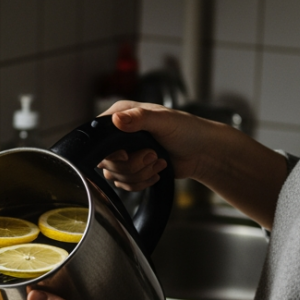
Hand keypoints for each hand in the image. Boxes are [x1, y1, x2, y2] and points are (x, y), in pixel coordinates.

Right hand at [96, 101, 220, 190]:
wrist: (201, 152)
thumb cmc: (186, 130)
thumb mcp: (163, 120)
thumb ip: (139, 118)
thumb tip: (116, 119)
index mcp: (121, 115)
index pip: (98, 136)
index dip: (109, 150)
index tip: (125, 154)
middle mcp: (119, 134)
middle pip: (106, 160)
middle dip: (132, 164)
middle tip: (153, 154)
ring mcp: (125, 153)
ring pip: (115, 175)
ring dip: (140, 173)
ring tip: (159, 161)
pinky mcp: (133, 169)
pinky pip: (124, 185)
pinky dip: (142, 182)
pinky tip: (157, 171)